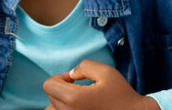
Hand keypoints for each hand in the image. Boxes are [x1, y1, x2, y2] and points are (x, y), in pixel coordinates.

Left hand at [42, 59, 160, 109]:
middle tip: (80, 89)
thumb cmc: (123, 96)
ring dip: (61, 103)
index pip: (48, 85)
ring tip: (78, 101)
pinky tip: (81, 108)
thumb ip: (84, 66)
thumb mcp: (107, 72)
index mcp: (75, 99)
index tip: (74, 80)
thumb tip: (71, 74)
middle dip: (62, 89)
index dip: (60, 78)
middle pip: (51, 97)